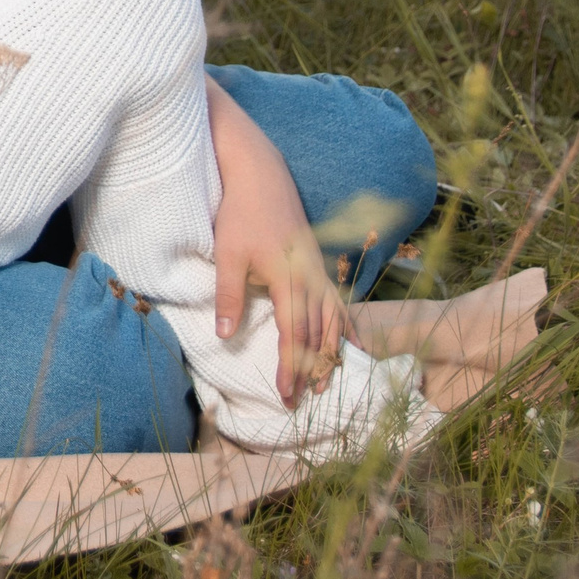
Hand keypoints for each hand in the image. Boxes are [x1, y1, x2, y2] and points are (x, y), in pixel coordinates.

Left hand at [213, 208, 348, 405]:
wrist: (261, 176)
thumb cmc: (241, 214)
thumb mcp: (228, 255)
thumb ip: (229, 296)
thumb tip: (224, 335)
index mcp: (289, 279)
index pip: (293, 334)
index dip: (290, 366)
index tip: (285, 394)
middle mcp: (311, 279)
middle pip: (316, 334)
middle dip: (309, 369)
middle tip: (301, 401)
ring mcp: (318, 271)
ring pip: (332, 321)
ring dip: (329, 353)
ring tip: (325, 384)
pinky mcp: (319, 265)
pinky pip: (339, 303)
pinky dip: (347, 327)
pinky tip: (354, 346)